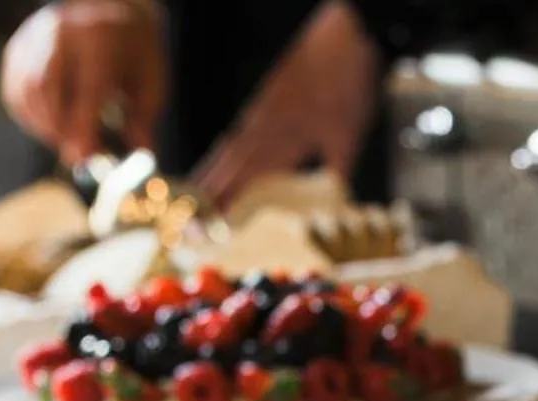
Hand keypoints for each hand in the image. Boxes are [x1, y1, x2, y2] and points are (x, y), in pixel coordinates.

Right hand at [1, 0, 165, 164]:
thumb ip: (143, 118)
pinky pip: (15, 90)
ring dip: (43, 126)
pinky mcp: (18, 47)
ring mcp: (34, 38)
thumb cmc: (135, 50)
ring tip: (67, 142)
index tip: (82, 157)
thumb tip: (140, 154)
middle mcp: (60, 34)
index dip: (81, 126)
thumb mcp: (151, 81)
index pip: (86, 88)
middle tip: (77, 155)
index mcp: (100, 40)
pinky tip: (50, 128)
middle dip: (58, 129)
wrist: (110, 9)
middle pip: (46, 88)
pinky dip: (30, 117)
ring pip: (26, 90)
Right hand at [195, 0, 381, 208]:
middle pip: (230, 168)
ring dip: (211, 174)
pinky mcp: (266, 99)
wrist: (343, 35)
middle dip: (207, 196)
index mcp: (283, 139)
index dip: (228, 206)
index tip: (209, 227)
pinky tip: (221, 158)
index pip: (248, 182)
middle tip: (187, 220)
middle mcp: (264, 128)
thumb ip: (337, 168)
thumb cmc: (348, 82)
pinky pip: (239, 133)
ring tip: (192, 196)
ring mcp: (262, 112)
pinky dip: (226, 151)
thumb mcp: (350, 133)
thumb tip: (333, 201)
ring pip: (230, 150)